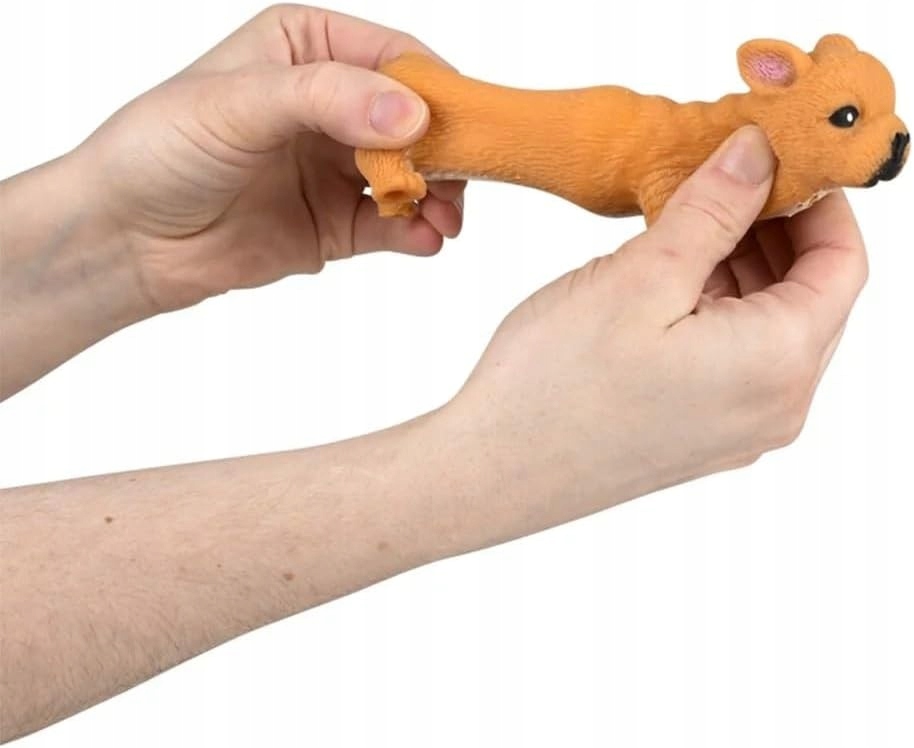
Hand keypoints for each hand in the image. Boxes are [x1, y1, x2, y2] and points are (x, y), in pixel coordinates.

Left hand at [74, 4, 464, 311]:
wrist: (126, 238)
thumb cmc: (162, 149)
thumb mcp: (239, 105)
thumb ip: (327, 100)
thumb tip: (411, 115)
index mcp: (309, 48)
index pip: (395, 58)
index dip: (438, 90)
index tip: (466, 127)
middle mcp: (332, 104)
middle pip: (418, 120)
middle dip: (447, 151)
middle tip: (462, 181)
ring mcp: (338, 167)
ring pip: (414, 175)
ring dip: (439, 196)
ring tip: (443, 218)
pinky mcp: (338, 223)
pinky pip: (393, 225)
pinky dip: (416, 232)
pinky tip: (424, 239)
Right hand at [427, 126, 866, 552]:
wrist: (491, 474)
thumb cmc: (554, 386)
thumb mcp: (640, 276)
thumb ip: (713, 209)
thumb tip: (759, 155)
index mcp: (778, 365)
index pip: (844, 262)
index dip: (818, 199)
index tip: (774, 158)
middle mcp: (776, 408)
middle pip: (810, 296)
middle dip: (774, 230)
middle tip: (719, 180)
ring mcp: (739, 431)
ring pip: (769, 327)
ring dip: (742, 268)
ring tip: (682, 227)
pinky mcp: (701, 438)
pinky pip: (735, 360)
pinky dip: (716, 310)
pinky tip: (666, 283)